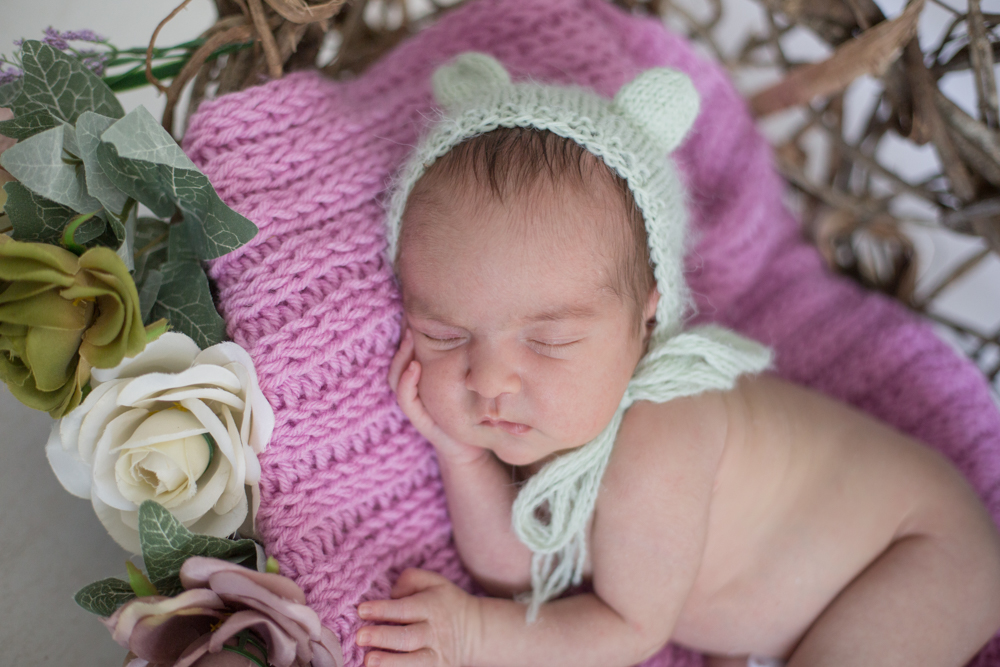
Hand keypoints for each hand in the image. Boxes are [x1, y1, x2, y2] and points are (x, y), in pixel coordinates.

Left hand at [356, 568, 481, 666]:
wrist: (475, 631)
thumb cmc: (446, 603)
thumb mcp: (435, 582)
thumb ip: (412, 579)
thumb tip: (392, 592)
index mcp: (432, 607)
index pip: (405, 609)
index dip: (383, 610)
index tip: (361, 610)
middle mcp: (434, 633)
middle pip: (407, 637)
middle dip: (382, 637)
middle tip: (360, 636)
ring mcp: (436, 656)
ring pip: (413, 662)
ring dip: (390, 662)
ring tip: (368, 661)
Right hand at [389, 327, 488, 465]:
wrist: (474, 446)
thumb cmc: (476, 410)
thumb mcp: (477, 380)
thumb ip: (477, 359)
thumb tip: (493, 327)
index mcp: (425, 377)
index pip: (411, 349)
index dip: (408, 330)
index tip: (415, 310)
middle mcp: (416, 388)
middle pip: (399, 358)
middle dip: (401, 337)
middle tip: (408, 318)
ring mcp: (416, 403)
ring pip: (396, 376)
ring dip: (401, 357)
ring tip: (409, 338)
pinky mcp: (420, 418)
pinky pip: (406, 399)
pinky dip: (406, 382)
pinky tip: (414, 367)